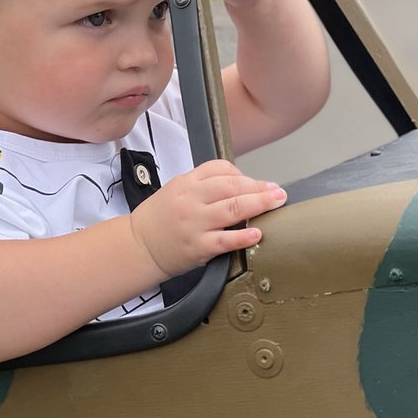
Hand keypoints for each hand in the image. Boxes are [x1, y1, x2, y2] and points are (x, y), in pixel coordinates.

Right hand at [128, 159, 285, 277]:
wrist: (139, 246)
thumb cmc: (160, 219)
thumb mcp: (177, 189)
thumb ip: (205, 184)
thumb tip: (241, 184)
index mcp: (187, 183)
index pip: (221, 169)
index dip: (244, 175)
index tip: (259, 183)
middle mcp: (191, 200)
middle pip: (232, 187)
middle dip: (260, 188)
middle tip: (278, 191)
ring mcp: (195, 224)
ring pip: (232, 209)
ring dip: (260, 204)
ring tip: (276, 202)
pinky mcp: (198, 247)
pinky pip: (225, 240)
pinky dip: (243, 237)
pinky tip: (257, 233)